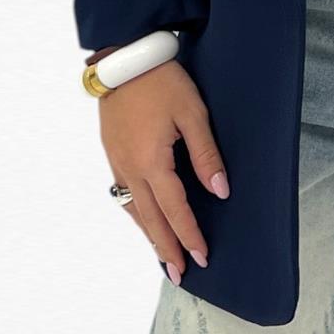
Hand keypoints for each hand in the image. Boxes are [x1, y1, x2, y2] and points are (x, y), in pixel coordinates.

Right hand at [98, 60, 230, 282]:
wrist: (123, 58)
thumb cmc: (162, 81)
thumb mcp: (193, 113)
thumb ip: (206, 154)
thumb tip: (220, 190)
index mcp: (152, 163)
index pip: (175, 210)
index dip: (190, 235)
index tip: (202, 257)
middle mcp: (130, 169)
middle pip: (150, 219)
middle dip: (166, 248)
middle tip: (179, 275)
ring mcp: (117, 162)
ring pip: (134, 210)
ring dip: (149, 234)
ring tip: (162, 256)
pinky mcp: (112, 152)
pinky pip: (123, 194)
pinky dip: (136, 214)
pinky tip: (143, 218)